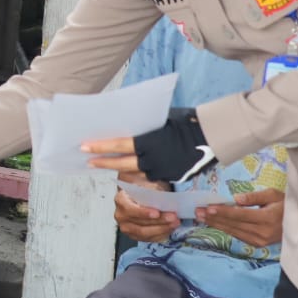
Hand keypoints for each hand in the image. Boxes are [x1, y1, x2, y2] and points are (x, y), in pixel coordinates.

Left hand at [83, 109, 209, 182]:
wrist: (213, 137)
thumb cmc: (186, 122)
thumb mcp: (161, 119)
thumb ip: (144, 127)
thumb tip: (126, 128)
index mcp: (148, 142)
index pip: (118, 145)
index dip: (99, 147)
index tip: (84, 148)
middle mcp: (151, 160)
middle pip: (121, 164)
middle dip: (103, 162)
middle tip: (87, 161)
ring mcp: (161, 171)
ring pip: (135, 171)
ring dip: (121, 168)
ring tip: (108, 163)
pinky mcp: (170, 178)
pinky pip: (151, 175)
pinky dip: (141, 170)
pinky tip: (134, 167)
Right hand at [114, 186, 180, 243]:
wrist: (140, 196)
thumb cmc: (143, 189)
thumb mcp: (146, 185)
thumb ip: (152, 192)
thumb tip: (164, 199)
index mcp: (121, 200)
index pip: (130, 209)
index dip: (143, 212)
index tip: (157, 213)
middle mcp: (121, 216)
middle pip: (140, 223)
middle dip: (159, 221)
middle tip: (173, 217)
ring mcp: (127, 228)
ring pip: (145, 233)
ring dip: (162, 229)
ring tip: (175, 223)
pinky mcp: (135, 236)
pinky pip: (149, 238)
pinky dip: (161, 234)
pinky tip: (170, 228)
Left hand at [198, 189, 285, 247]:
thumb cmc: (285, 204)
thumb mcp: (273, 194)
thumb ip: (254, 197)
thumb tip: (236, 199)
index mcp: (267, 218)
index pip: (240, 215)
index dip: (223, 212)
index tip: (209, 207)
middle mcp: (262, 232)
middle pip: (234, 224)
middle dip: (214, 218)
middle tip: (198, 211)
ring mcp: (259, 240)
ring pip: (233, 231)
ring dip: (216, 224)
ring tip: (201, 217)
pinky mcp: (257, 244)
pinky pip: (238, 235)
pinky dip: (225, 229)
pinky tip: (214, 223)